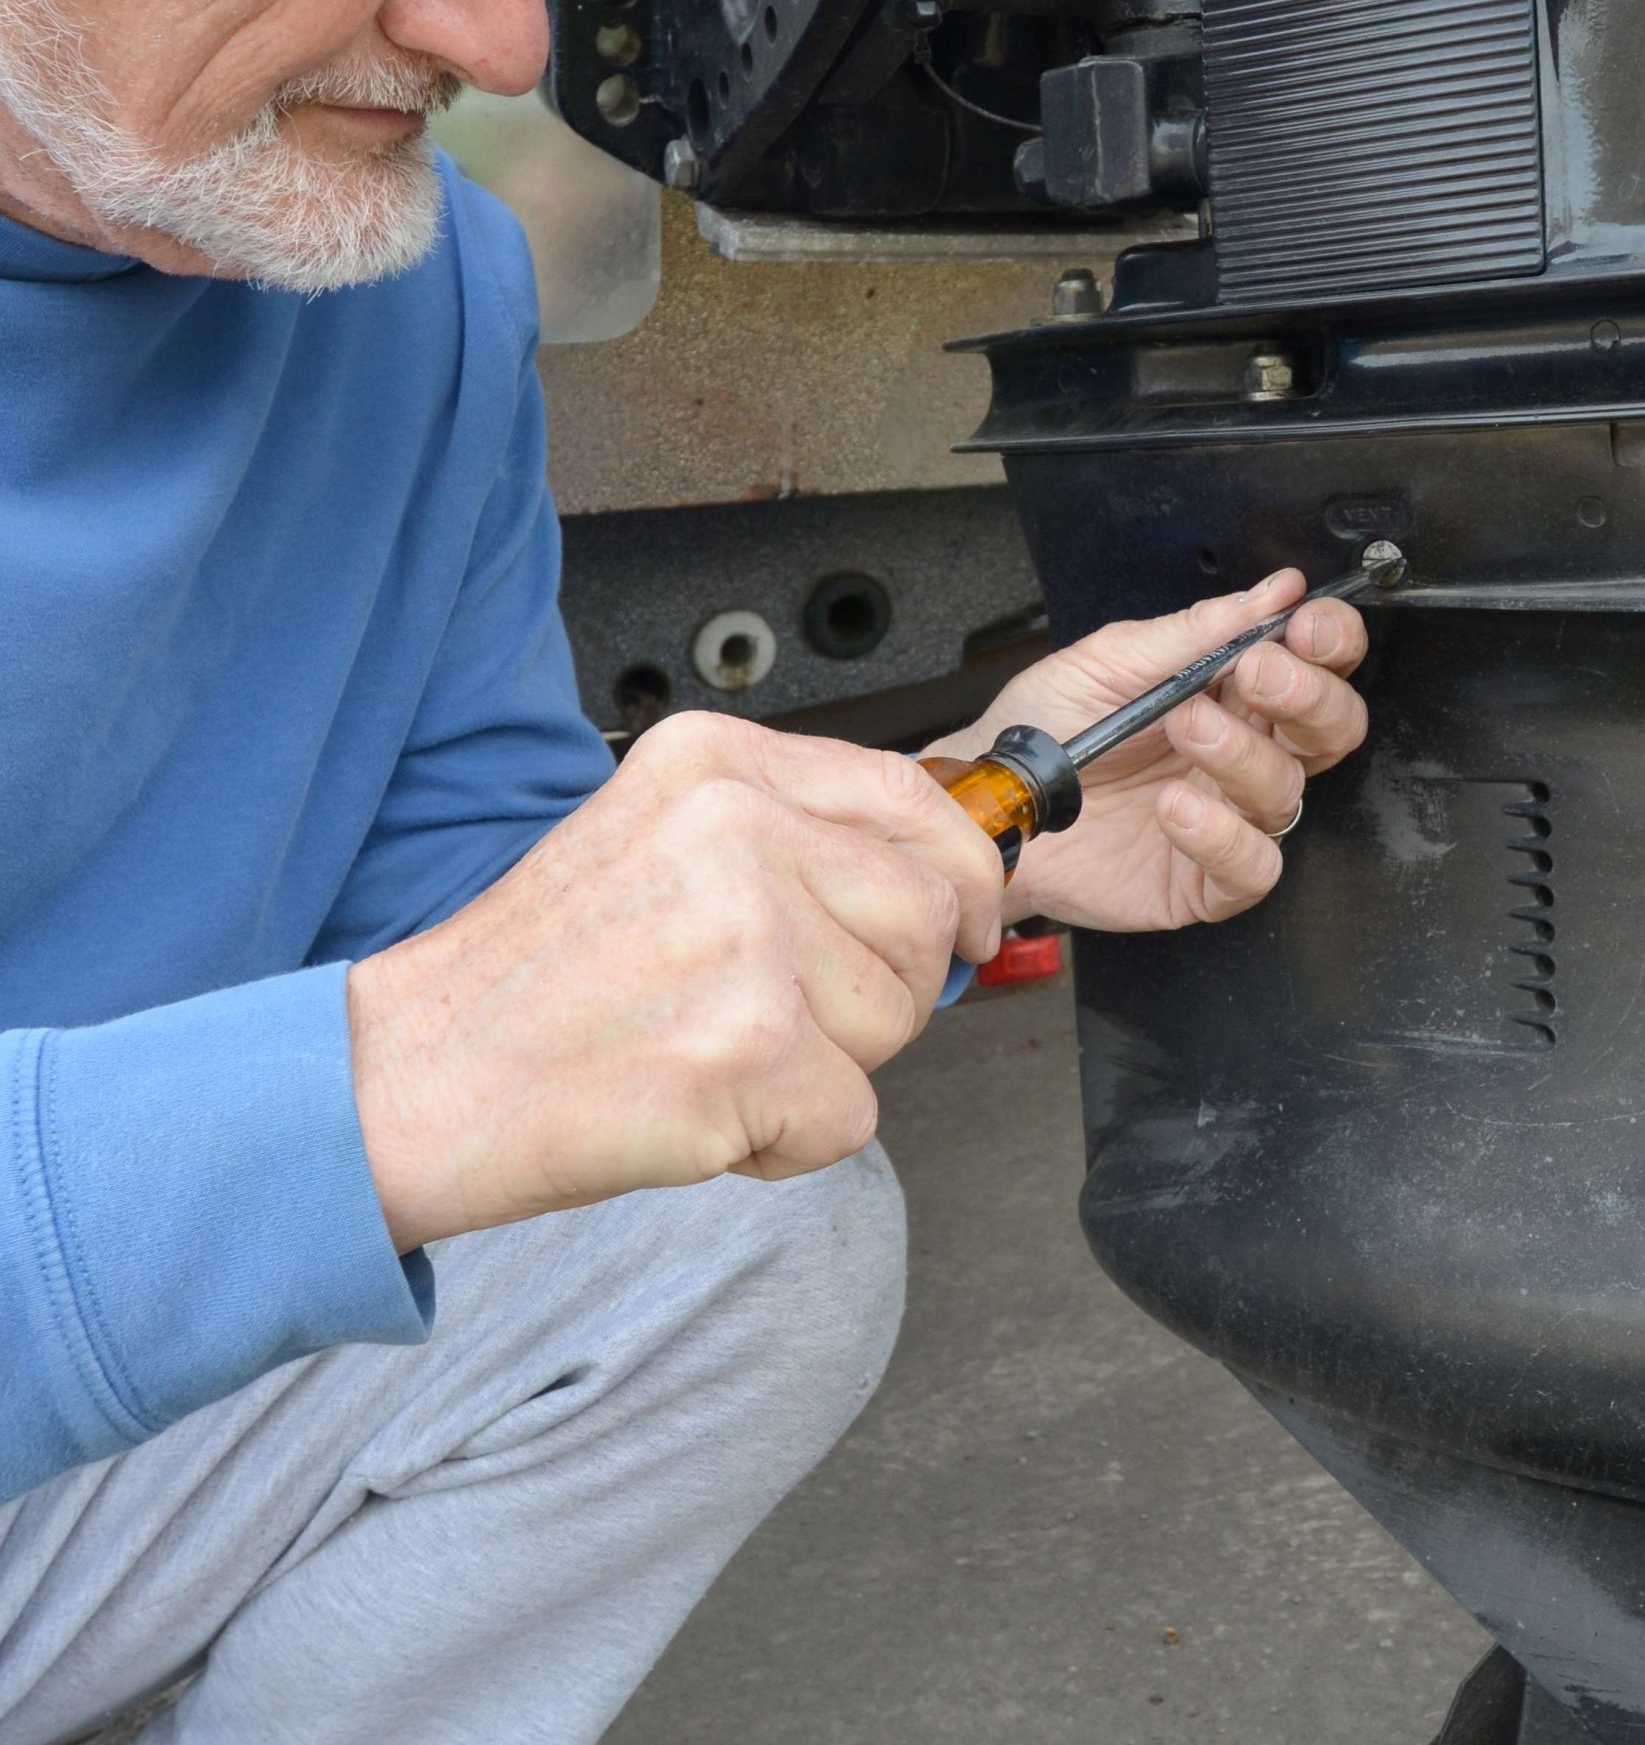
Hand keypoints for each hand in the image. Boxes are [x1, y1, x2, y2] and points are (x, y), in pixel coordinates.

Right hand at [347, 713, 1005, 1250]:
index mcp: (715, 763)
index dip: (963, 873)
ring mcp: (745, 936)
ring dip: (822, 1070)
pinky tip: (696, 1112)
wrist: (413, 1078)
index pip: (913, 799)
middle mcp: (737, 829)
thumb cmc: (536, 979)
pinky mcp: (748, 1049)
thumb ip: (790, 839)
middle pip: (924, 918)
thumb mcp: (658, 841)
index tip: (968, 919)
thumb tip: (947, 885)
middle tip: (768, 1017)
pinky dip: (785, 1144)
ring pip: (895, 1024)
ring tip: (706, 1055)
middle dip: (878, 991)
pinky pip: (849, 1119)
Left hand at [926, 570, 1369, 934]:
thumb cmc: (1047, 726)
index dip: (1330, 643)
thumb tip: (1275, 588)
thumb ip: (1196, 630)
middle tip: (1258, 673)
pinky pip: (1252, 867)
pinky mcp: (1204, 881)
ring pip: (1288, 792)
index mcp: (1233, 692)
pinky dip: (1223, 835)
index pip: (1317, 664)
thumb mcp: (1111, 660)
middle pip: (1331, 729)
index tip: (1304, 624)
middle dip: (1309, 695)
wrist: (991, 799)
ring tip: (1185, 727)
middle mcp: (1243, 754)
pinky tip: (1175, 807)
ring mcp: (1228, 818)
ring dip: (1245, 754)